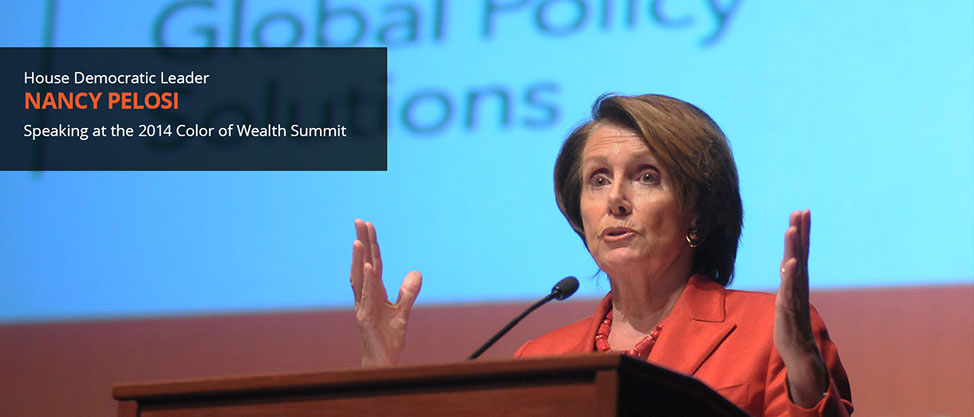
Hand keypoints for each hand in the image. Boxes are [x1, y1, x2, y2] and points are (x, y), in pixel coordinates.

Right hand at [350, 219, 421, 366]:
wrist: (383, 363)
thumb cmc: (388, 339)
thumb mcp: (403, 313)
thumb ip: (408, 293)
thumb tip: (416, 272)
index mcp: (375, 293)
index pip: (374, 264)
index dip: (372, 245)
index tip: (368, 225)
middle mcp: (366, 297)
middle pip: (364, 265)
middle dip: (362, 243)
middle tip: (359, 221)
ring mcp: (363, 307)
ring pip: (360, 279)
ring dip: (359, 259)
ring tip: (358, 240)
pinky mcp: (365, 318)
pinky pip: (367, 297)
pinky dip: (367, 281)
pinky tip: (368, 267)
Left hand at [774, 210, 828, 406]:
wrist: (799, 352)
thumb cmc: (792, 325)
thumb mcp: (786, 297)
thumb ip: (788, 281)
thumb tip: (788, 265)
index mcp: (797, 281)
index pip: (800, 251)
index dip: (801, 232)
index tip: (802, 211)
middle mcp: (799, 285)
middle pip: (800, 253)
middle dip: (800, 231)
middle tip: (801, 211)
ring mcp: (795, 296)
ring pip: (794, 267)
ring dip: (793, 248)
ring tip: (792, 229)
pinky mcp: (788, 308)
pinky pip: (789, 289)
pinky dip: (791, 275)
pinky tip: (790, 262)